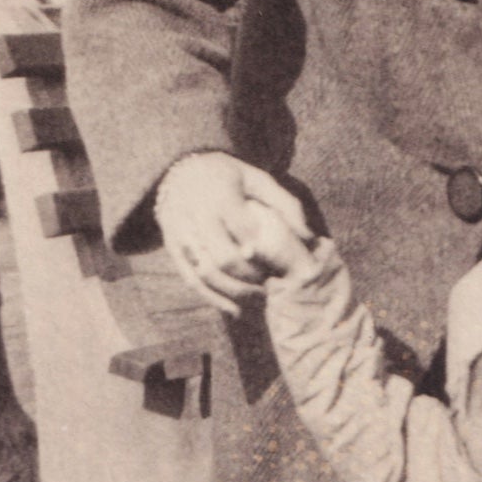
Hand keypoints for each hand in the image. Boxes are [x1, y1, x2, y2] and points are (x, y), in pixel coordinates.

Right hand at [155, 152, 311, 314]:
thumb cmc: (228, 177)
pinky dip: (213, 298)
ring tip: (258, 299)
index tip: (278, 265)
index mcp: (220, 194)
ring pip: (205, 274)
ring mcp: (180, 234)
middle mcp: (196, 214)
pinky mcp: (172, 249)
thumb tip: (309, 237)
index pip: (242, 229)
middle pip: (222, 257)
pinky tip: (234, 309)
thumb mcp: (257, 179)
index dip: (261, 252)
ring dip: (234, 292)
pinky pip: (190, 280)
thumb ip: (285, 204)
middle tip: (269, 284)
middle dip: (249, 277)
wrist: (179, 172)